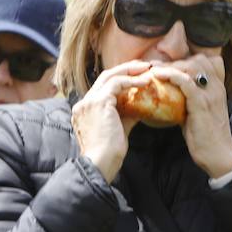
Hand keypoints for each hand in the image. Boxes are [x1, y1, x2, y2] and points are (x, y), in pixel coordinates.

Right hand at [72, 61, 145, 181]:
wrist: (100, 164)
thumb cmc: (109, 155)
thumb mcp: (119, 129)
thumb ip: (127, 115)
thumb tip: (141, 107)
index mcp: (85, 110)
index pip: (103, 87)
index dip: (121, 79)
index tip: (137, 77)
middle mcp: (83, 103)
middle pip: (105, 77)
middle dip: (126, 69)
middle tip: (144, 66)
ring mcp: (89, 101)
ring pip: (110, 76)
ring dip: (130, 71)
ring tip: (147, 70)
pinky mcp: (98, 102)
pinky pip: (116, 83)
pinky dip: (132, 81)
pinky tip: (146, 82)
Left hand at [151, 54, 231, 177]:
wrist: (218, 155)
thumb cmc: (206, 137)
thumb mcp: (199, 113)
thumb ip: (189, 100)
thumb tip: (170, 95)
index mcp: (218, 87)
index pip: (208, 60)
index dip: (188, 60)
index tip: (170, 67)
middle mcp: (217, 87)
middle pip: (198, 59)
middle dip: (176, 61)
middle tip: (156, 68)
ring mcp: (210, 94)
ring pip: (191, 66)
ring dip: (171, 66)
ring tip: (154, 71)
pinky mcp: (201, 104)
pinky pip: (185, 82)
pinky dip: (170, 75)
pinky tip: (157, 75)